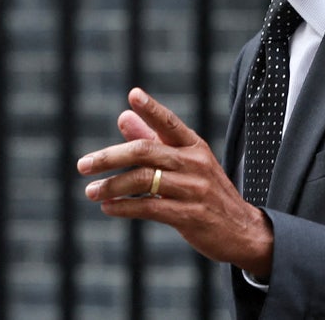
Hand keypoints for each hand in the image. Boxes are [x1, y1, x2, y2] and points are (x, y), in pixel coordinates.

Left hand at [77, 87, 273, 277]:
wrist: (241, 230)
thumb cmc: (207, 192)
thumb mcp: (186, 163)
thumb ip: (153, 139)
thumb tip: (123, 116)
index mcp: (195, 146)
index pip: (170, 123)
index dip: (152, 109)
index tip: (133, 95)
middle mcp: (195, 164)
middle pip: (146, 152)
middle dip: (110, 157)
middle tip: (83, 164)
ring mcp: (194, 190)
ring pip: (144, 180)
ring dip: (112, 185)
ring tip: (91, 191)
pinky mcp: (189, 215)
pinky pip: (149, 208)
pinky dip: (124, 207)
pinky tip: (108, 207)